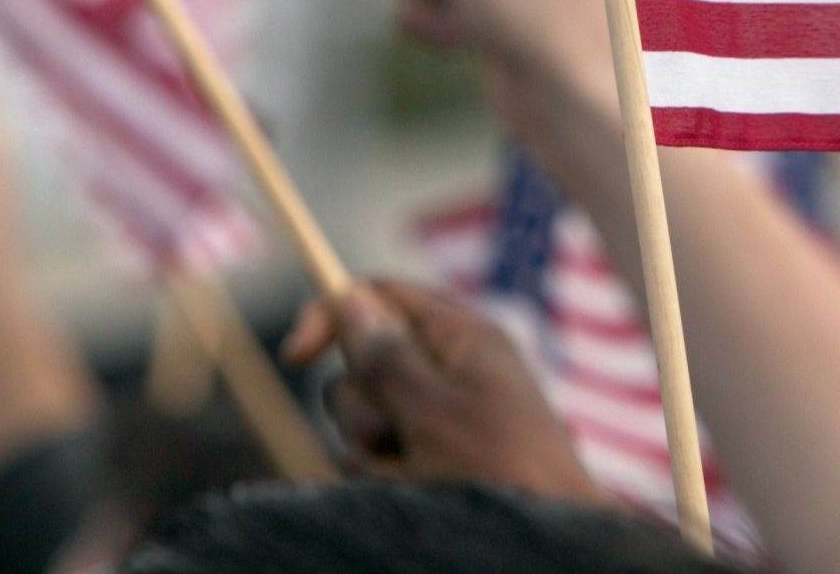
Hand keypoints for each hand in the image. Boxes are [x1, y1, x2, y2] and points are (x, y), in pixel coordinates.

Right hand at [283, 281, 605, 505]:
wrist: (544, 542)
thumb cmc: (499, 467)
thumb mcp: (433, 408)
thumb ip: (386, 357)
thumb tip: (352, 299)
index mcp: (459, 337)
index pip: (382, 297)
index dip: (334, 315)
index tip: (295, 355)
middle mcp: (446, 371)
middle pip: (362, 366)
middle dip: (361, 407)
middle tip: (396, 435)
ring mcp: (438, 418)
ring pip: (365, 419)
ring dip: (373, 451)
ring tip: (416, 476)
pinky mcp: (432, 460)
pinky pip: (380, 459)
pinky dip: (387, 478)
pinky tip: (415, 494)